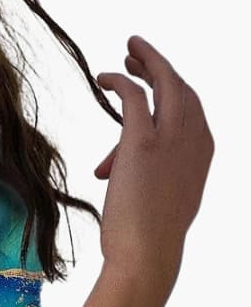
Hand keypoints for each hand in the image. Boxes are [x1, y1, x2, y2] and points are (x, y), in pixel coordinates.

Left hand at [94, 34, 212, 296]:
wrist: (147, 254)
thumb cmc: (146, 237)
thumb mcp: (152, 198)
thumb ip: (140, 174)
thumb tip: (107, 170)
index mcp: (202, 152)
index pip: (190, 110)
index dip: (170, 94)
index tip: (150, 84)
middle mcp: (194, 138)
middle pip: (182, 88)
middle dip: (161, 68)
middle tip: (138, 56)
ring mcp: (172, 138)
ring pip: (164, 83)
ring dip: (146, 63)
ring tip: (127, 52)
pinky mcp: (144, 141)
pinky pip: (135, 97)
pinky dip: (120, 81)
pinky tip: (103, 78)